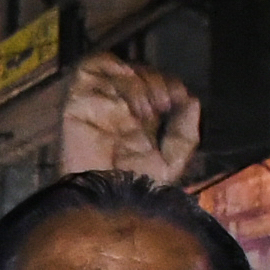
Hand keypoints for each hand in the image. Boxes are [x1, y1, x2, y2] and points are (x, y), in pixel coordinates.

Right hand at [59, 55, 201, 187]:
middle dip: (156, 81)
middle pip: (137, 72)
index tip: (179, 97)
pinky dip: (111, 72)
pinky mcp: (77, 102)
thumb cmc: (137, 191)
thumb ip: (185, 132)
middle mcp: (117, 110)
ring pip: (118, 68)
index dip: (168, 83)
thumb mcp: (172, 163)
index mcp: (137, 122)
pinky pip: (91, 68)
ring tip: (146, 109)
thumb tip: (192, 100)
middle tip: (163, 104)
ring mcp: (97, 104)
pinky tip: (126, 96)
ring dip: (138, 82)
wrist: (110, 201)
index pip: (152, 85)